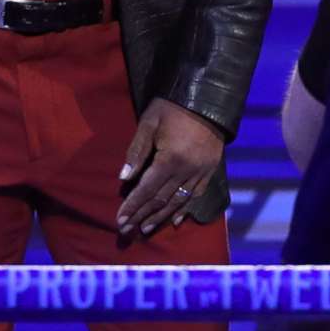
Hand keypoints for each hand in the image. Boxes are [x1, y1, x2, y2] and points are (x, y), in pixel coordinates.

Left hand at [115, 97, 224, 236]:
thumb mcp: (149, 123)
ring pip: (178, 202)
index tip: (120, 219)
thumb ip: (137, 151)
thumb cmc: (172, 108)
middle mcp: (186, 171)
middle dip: (142, 216)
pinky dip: (184, 210)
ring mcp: (200, 173)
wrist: (208, 100)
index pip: (147, 189)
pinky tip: (175, 222)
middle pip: (161, 200)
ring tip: (145, 229)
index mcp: (169, 159)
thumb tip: (124, 178)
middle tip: (127, 230)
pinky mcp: (210, 172)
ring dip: (160, 218)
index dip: (132, 206)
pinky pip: (196, 196)